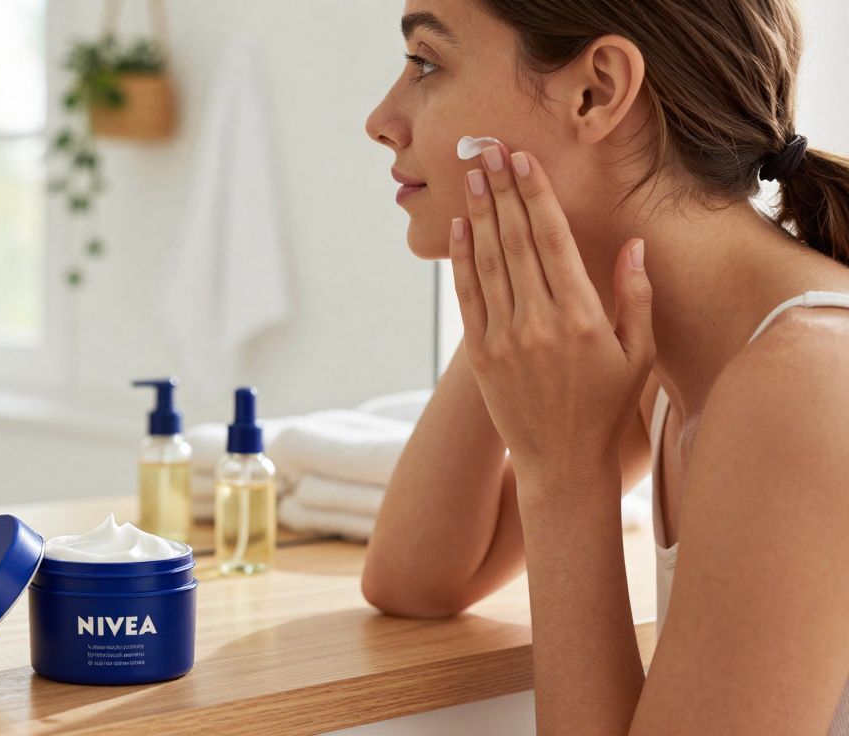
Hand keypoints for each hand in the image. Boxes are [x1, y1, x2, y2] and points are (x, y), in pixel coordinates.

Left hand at [449, 145, 654, 488]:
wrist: (560, 461)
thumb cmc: (607, 406)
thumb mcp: (638, 354)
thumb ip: (636, 297)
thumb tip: (634, 243)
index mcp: (581, 317)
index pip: (553, 241)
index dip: (536, 196)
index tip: (524, 161)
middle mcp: (538, 323)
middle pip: (515, 242)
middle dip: (502, 191)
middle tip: (489, 150)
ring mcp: (504, 338)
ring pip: (488, 262)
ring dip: (479, 214)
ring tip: (472, 175)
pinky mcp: (479, 353)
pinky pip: (468, 296)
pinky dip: (462, 259)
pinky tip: (459, 227)